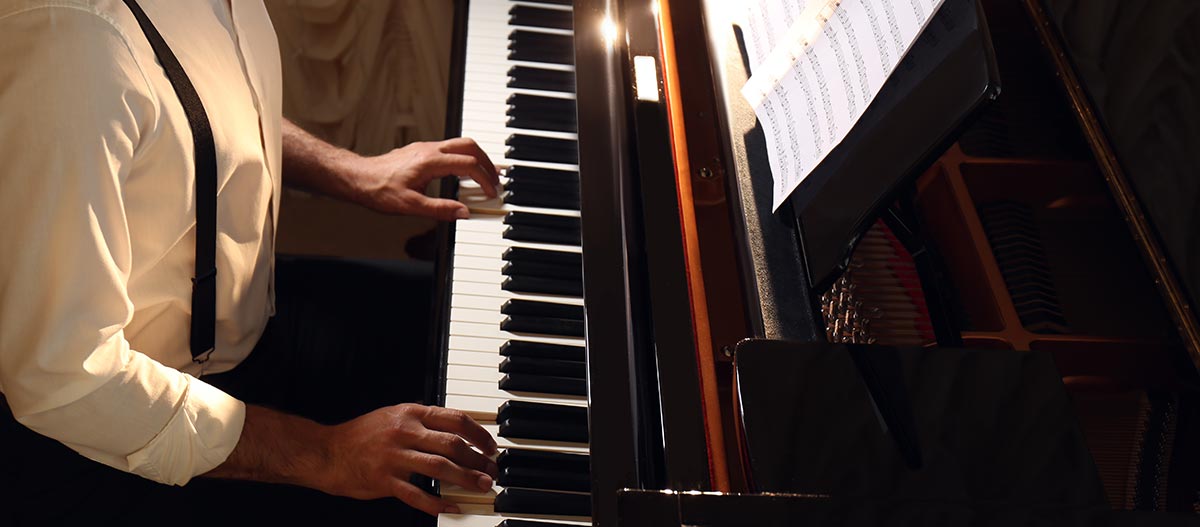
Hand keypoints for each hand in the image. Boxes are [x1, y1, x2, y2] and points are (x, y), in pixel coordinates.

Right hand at [315, 404, 498, 515]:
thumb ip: (423, 421)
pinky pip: (417, 494)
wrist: (326, 452)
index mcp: (410, 413)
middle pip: (452, 444)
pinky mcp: (384, 481)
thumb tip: (458, 432)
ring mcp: (394, 457)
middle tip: (492, 470)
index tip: (490, 446)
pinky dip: (438, 502)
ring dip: (466, 478)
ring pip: (440, 467)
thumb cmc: (361, 436)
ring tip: (482, 485)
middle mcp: (404, 432)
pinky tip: (452, 506)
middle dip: (478, 458)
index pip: (455, 419)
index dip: (479, 434)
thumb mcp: (393, 416)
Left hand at [351, 137, 500, 220]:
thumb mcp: (410, 206)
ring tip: (486, 174)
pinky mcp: (420, 152)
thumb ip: (440, 209)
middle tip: (496, 178)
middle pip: (469, 146)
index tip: (491, 192)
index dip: (484, 179)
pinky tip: (462, 172)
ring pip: (460, 144)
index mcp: (431, 161)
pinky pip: (449, 149)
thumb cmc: (378, 190)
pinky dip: (463, 159)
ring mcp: (425, 148)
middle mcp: (430, 150)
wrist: (357, 178)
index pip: (468, 165)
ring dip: (476, 158)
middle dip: (487, 162)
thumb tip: (463, 212)